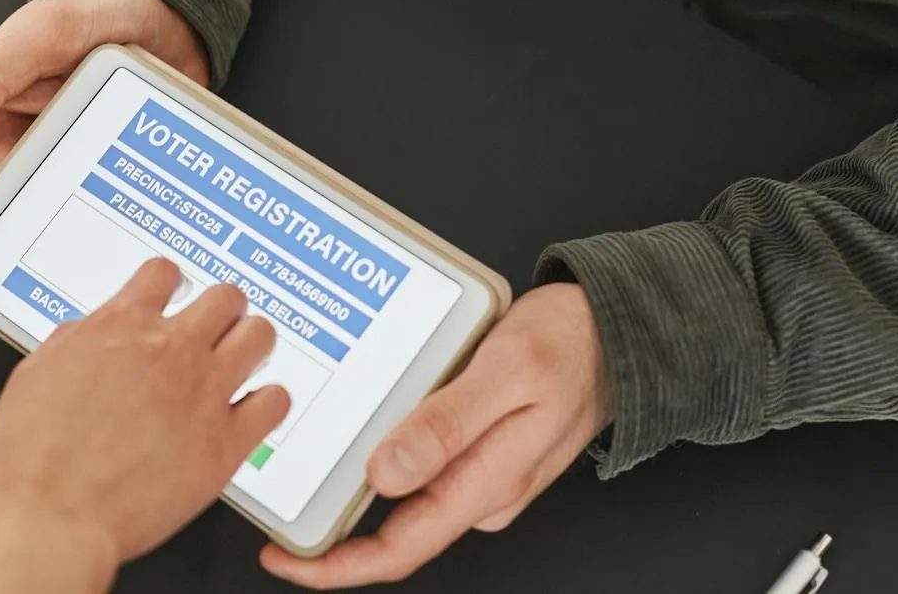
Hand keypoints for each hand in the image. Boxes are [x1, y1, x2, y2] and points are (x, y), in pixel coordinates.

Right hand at [0, 0, 207, 309]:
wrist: (166, 15)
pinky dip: (94, 243)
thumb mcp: (37, 37)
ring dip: (45, 261)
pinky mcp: (104, 176)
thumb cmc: (90, 16)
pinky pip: (91, 218)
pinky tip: (112, 265)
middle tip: (7, 303)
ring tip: (64, 293)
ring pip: (40, 230)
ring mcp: (61, 169)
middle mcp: (16, 154)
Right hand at [0, 259, 290, 593]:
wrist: (49, 513)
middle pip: (225, 298)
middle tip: (215, 325)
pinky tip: (256, 409)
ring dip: (251, 343)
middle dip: (220, 309)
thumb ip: (73, 343)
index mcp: (121, 327)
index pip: (164, 274)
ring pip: (259, 337)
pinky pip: (274, 404)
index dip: (169, 282)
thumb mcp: (36, 373)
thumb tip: (87, 335)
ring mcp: (203, 394)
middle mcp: (170, 351)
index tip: (172, 293)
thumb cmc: (31, 455)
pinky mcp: (224, 444)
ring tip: (243, 356)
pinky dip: (269, 402)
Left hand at [262, 283, 611, 586]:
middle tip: (282, 502)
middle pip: (393, 531)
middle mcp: (482, 489)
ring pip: (403, 495)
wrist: (616, 331)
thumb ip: (445, 425)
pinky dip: (381, 454)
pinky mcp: (477, 450)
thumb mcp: (505, 373)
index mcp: (487, 482)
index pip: (401, 549)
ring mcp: (480, 473)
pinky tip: (358, 428)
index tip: (287, 557)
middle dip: (336, 528)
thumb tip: (387, 474)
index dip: (337, 565)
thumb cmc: (569, 346)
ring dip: (355, 488)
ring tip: (308, 459)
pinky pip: (419, 464)